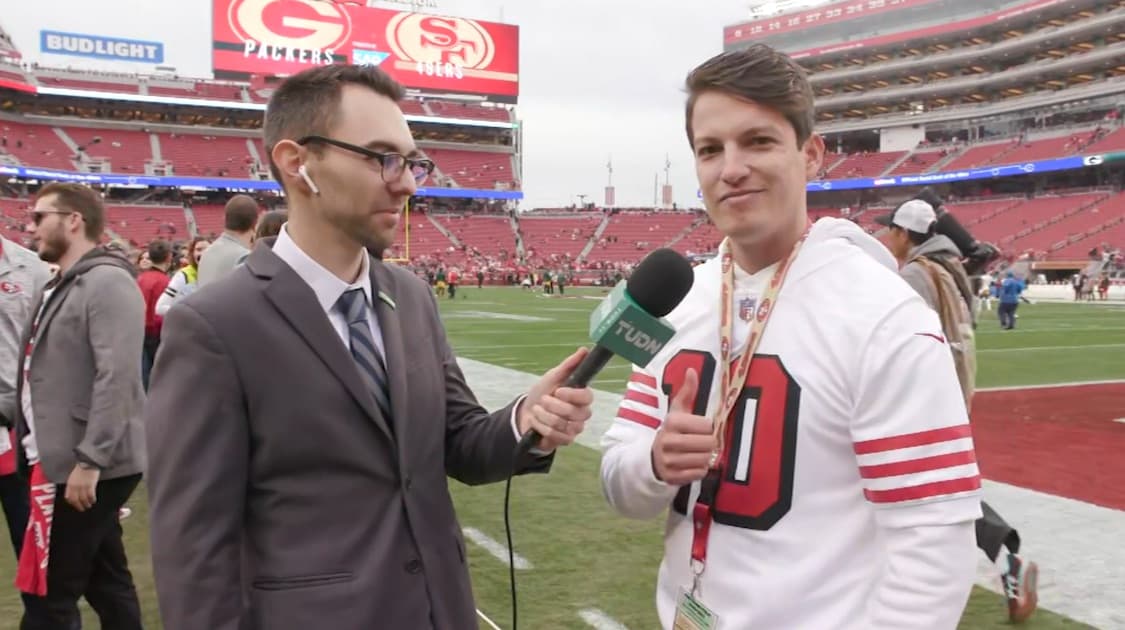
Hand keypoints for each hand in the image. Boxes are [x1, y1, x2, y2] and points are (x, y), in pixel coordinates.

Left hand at [65, 464, 99, 511]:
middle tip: (82, 509)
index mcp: (70, 484)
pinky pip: (91, 495)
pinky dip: (92, 499)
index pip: (69, 497)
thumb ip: (72, 485)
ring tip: (89, 505)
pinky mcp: (90, 485)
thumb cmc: (81, 468)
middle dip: (79, 506)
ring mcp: (83, 486)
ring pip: (83, 499)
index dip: (72, 503)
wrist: (88, 462)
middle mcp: (75, 487)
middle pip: (76, 500)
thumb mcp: (73, 477)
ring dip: (86, 504)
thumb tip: (75, 493)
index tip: (75, 505)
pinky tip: (93, 501)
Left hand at [518, 347, 593, 451]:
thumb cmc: (542, 393)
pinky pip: (554, 435)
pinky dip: (540, 426)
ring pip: (561, 424)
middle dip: (552, 405)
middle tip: (543, 400)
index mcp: (582, 397)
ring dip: (543, 415)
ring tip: (537, 410)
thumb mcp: (552, 376)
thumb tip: (584, 350)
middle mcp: (582, 414)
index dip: (572, 395)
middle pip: (573, 412)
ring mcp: (574, 428)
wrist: (526, 413)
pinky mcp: (565, 440)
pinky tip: (536, 422)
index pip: (587, 397)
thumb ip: (569, 365)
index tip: (558, 390)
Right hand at [652, 368, 716, 485]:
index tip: (699, 429)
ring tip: (697, 453)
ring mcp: (669, 460)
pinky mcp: (672, 476)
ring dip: (705, 457)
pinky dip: (700, 469)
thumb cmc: (672, 431)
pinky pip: (699, 473)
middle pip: (708, 443)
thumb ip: (687, 392)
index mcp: (672, 422)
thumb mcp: (677, 411)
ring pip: (704, 459)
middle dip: (708, 444)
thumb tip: (692, 370)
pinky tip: (692, 464)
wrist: (652, 458)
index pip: (707, 426)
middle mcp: (669, 441)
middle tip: (701, 443)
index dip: (707, 428)